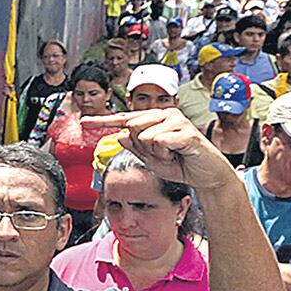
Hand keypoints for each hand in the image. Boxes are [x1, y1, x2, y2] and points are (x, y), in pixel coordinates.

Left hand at [81, 108, 235, 188]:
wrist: (207, 176)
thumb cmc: (180, 165)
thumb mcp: (151, 159)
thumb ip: (135, 147)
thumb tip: (119, 135)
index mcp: (155, 119)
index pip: (124, 118)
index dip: (103, 121)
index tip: (83, 121)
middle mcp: (165, 114)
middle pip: (132, 127)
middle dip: (142, 148)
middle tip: (162, 156)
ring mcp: (176, 120)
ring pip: (144, 135)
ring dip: (156, 153)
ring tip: (171, 155)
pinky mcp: (186, 131)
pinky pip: (159, 141)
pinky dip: (165, 154)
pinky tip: (178, 154)